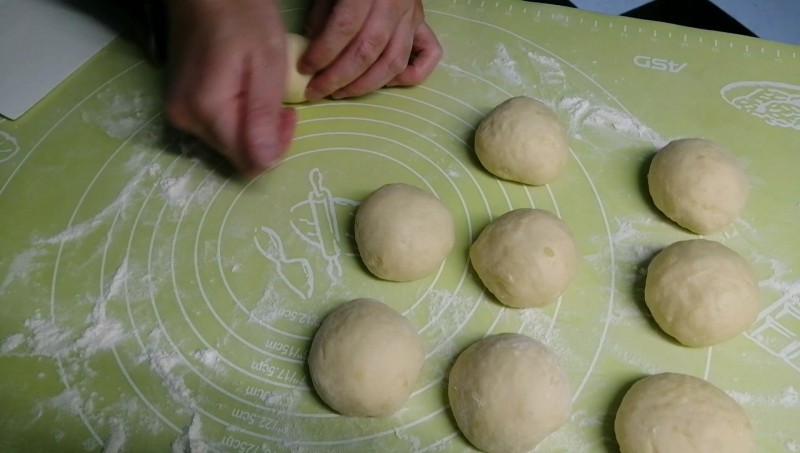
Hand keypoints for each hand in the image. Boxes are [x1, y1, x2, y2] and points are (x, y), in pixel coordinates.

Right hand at [164, 0, 295, 175]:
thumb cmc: (244, 17)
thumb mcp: (267, 63)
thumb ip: (264, 114)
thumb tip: (265, 163)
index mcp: (208, 111)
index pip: (251, 162)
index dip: (277, 147)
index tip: (289, 115)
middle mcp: (186, 120)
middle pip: (238, 155)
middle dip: (267, 138)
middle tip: (281, 104)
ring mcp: (180, 114)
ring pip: (228, 144)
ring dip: (253, 129)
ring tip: (264, 94)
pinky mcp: (181, 106)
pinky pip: (217, 129)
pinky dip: (238, 120)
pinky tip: (246, 93)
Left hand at [302, 0, 441, 99]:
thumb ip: (322, 16)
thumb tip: (312, 52)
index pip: (345, 28)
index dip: (322, 54)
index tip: (304, 68)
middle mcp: (396, 4)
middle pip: (368, 52)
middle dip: (339, 78)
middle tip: (318, 90)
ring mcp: (412, 15)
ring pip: (394, 62)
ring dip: (365, 85)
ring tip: (340, 92)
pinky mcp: (422, 22)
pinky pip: (428, 55)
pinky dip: (409, 75)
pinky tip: (384, 82)